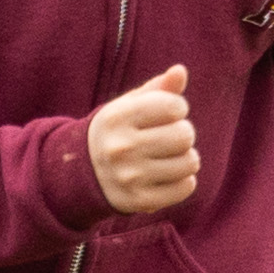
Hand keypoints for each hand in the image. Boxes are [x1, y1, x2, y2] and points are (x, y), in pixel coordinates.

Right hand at [87, 65, 201, 220]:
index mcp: (118, 118)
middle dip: (183, 134)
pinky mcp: (140, 201)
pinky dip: (183, 180)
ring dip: (186, 158)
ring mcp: (130, 177)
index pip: (173, 106)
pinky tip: (167, 175)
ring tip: (169, 157)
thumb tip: (180, 71)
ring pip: (190, 162)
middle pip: (184, 136)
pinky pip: (186, 187)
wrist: (84, 172)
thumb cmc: (118, 131)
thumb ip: (158, 88)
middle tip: (168, 138)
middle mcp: (121, 148)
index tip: (167, 114)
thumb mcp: (130, 106)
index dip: (178, 108)